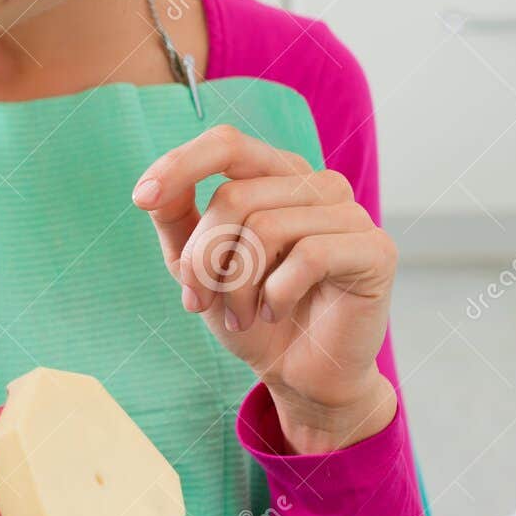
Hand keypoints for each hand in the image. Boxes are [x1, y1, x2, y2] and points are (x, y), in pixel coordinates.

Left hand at [131, 125, 397, 454]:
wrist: (301, 372)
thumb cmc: (251, 311)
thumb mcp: (198, 264)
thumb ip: (176, 219)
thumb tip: (152, 189)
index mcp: (276, 175)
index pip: (227, 143)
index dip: (180, 165)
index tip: (141, 198)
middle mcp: (316, 183)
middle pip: (234, 196)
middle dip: (203, 257)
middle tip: (198, 300)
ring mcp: (350, 213)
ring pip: (265, 227)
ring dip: (236, 286)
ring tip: (242, 315)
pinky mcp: (375, 249)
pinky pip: (308, 255)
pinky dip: (276, 293)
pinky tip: (275, 311)